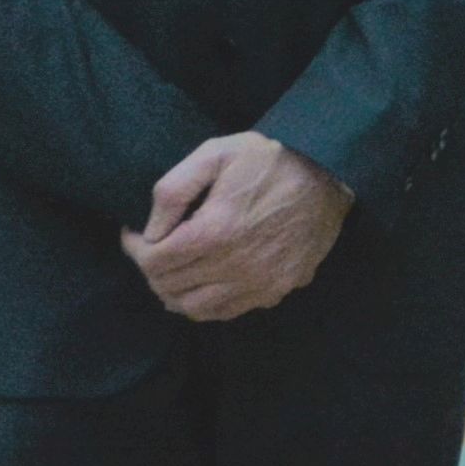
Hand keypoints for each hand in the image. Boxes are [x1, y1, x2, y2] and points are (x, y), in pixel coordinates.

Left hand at [125, 132, 351, 320]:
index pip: (153, 261)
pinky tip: (203, 282)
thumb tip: (149, 231)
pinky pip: (226, 311)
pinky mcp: (276, 290)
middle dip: (152, 268)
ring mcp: (258, 284)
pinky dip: (204, 303)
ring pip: (194, 308)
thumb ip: (173, 190)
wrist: (330, 173)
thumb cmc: (269, 160)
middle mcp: (234, 267)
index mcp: (214, 232)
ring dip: (174, 291)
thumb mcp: (215, 154)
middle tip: (153, 248)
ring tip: (173, 269)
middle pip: (169, 287)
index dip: (135, 248)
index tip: (135, 234)